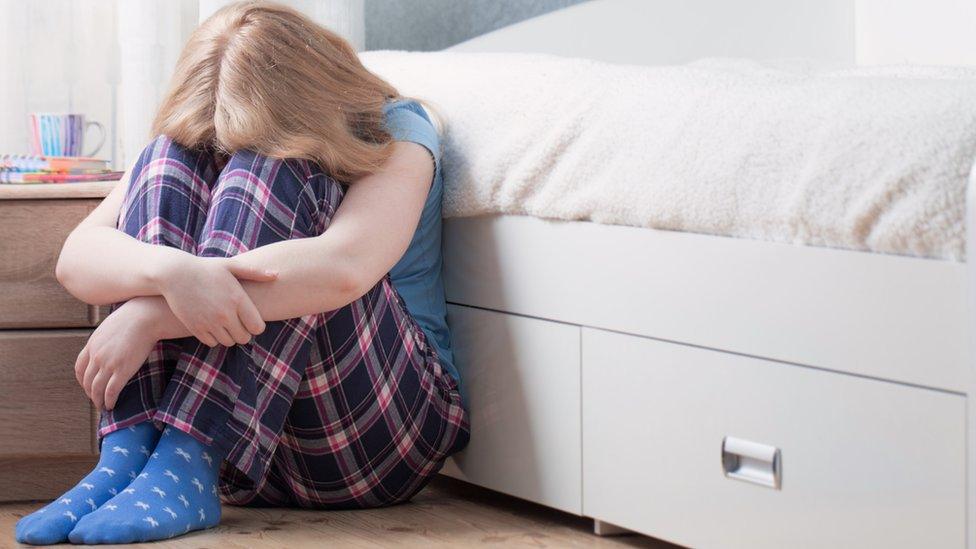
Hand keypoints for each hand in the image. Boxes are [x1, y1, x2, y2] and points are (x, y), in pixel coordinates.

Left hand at [76, 297, 161, 410]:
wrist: (145, 317)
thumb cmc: (134, 317)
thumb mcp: (111, 326)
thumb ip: (106, 338)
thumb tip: (110, 341)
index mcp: (92, 345)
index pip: (80, 368)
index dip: (82, 380)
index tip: (87, 386)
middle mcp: (96, 356)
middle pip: (87, 381)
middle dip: (90, 393)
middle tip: (96, 400)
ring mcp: (108, 364)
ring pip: (97, 389)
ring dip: (98, 400)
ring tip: (103, 406)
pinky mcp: (122, 370)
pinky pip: (111, 391)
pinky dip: (109, 400)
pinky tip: (111, 405)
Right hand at [153, 252, 275, 346]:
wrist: (175, 274)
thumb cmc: (206, 268)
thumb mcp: (231, 266)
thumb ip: (255, 273)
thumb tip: (277, 275)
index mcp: (238, 299)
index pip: (257, 327)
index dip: (256, 326)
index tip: (250, 320)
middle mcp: (225, 313)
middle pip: (244, 338)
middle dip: (243, 333)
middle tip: (238, 324)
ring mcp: (210, 322)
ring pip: (228, 342)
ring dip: (228, 336)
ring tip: (225, 324)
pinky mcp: (196, 328)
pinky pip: (212, 343)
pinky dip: (214, 338)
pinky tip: (212, 326)